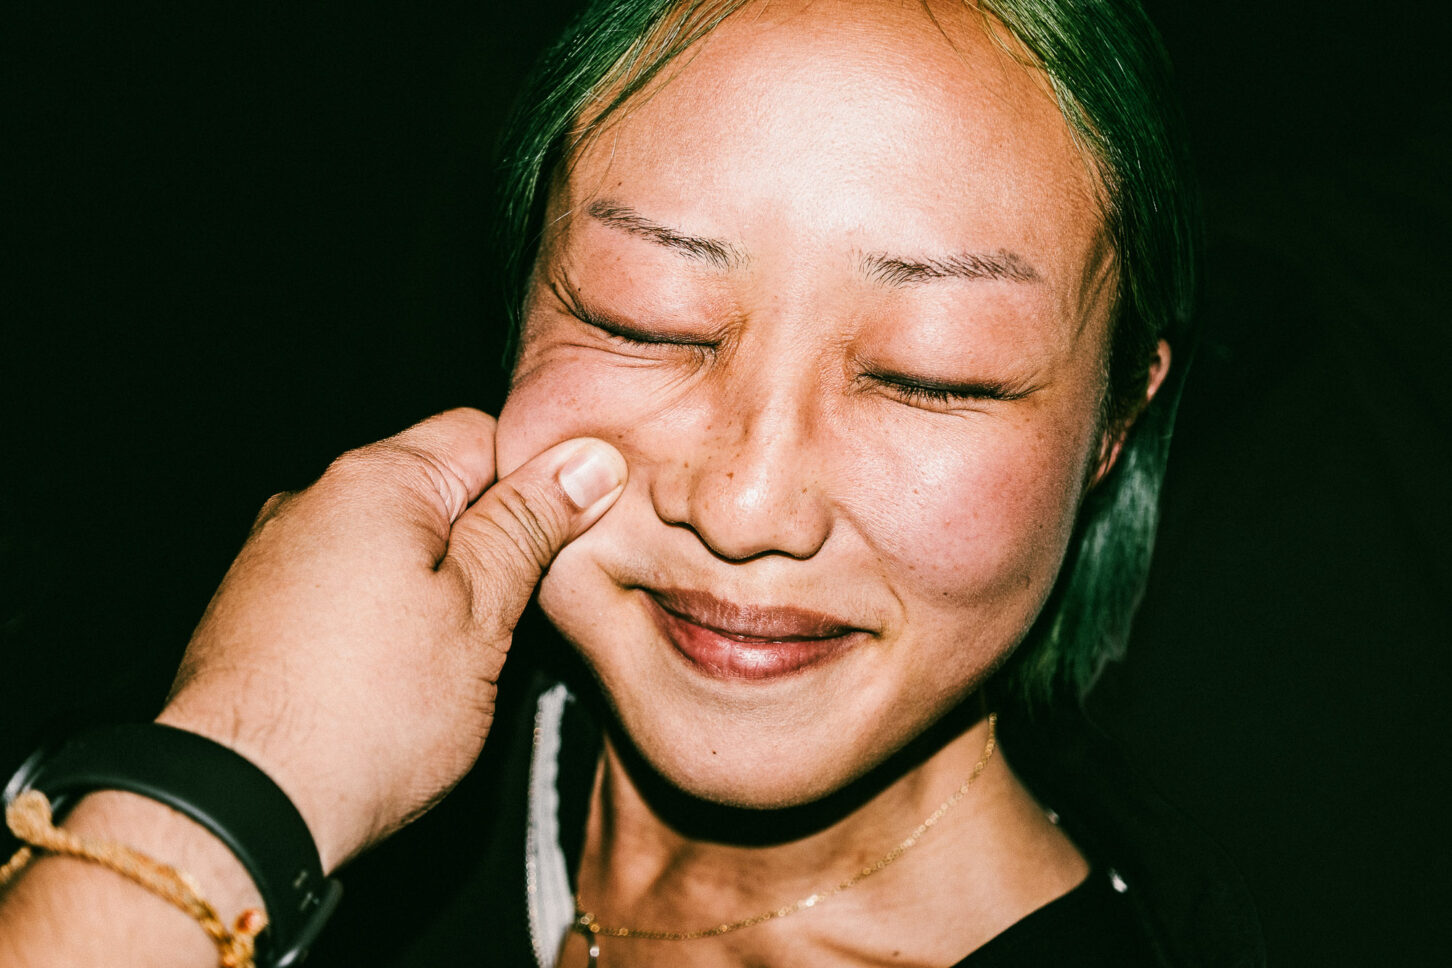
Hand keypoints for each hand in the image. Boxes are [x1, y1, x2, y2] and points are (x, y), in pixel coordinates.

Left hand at [156, 408, 624, 869]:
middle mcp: (313, 500)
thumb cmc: (364, 715)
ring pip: (386, 545)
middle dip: (484, 545)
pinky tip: (388, 682)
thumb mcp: (481, 612)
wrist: (235, 809)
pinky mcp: (252, 613)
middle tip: (510, 619)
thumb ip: (530, 526)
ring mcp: (273, 557)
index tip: (565, 540)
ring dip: (430, 587)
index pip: (484, 434)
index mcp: (377, 480)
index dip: (538, 484)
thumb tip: (588, 459)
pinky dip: (376, 620)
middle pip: (433, 491)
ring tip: (448, 663)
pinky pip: (340, 589)